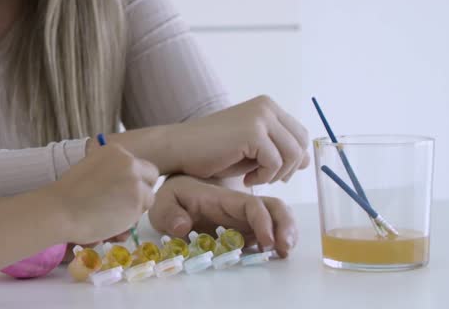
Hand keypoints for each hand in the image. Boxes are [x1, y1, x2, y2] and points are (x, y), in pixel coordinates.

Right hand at [45, 144, 157, 244]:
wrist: (61, 210)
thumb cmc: (69, 194)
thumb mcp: (91, 169)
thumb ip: (110, 171)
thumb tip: (125, 184)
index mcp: (115, 150)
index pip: (137, 164)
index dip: (132, 179)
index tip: (119, 190)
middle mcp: (128, 161)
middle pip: (150, 176)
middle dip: (141, 191)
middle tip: (124, 203)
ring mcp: (135, 180)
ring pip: (148, 197)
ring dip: (134, 209)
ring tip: (111, 218)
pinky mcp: (139, 200)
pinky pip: (141, 214)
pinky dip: (129, 222)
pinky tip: (110, 224)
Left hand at [148, 175, 297, 256]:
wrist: (174, 196)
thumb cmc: (171, 198)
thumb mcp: (161, 202)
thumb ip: (169, 213)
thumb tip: (183, 227)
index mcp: (222, 198)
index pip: (251, 204)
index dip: (263, 222)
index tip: (266, 242)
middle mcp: (239, 205)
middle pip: (274, 206)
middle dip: (285, 226)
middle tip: (284, 249)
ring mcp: (245, 216)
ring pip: (276, 216)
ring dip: (286, 232)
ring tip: (284, 252)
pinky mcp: (245, 228)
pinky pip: (269, 230)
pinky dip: (278, 239)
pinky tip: (276, 252)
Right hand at [166, 95, 310, 185]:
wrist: (180, 149)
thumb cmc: (212, 152)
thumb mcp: (252, 149)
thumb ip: (277, 148)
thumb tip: (307, 160)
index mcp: (267, 106)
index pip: (300, 134)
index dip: (293, 159)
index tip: (272, 172)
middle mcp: (266, 106)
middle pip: (301, 144)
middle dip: (288, 168)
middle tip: (263, 177)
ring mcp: (260, 117)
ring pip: (292, 155)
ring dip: (275, 174)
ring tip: (252, 177)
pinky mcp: (253, 132)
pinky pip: (275, 162)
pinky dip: (263, 177)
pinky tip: (245, 177)